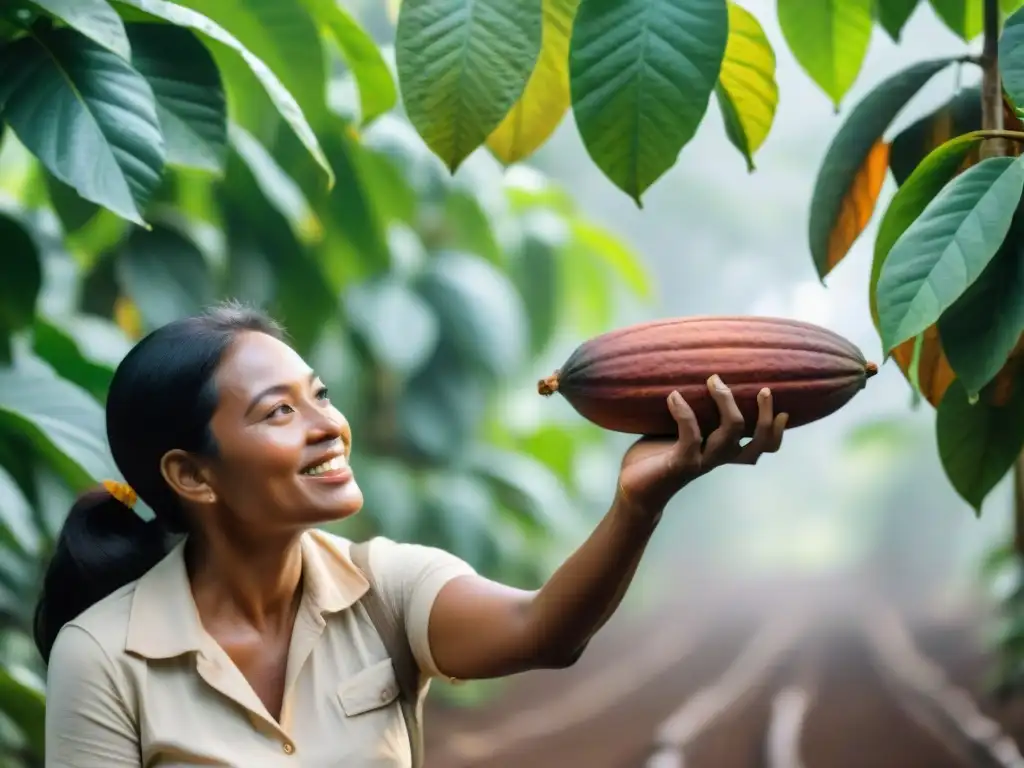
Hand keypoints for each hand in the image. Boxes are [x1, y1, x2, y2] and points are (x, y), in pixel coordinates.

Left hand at [616, 374, 787, 515]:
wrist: (634, 489)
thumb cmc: (654, 458)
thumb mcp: (676, 433)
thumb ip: (689, 415)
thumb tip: (688, 379)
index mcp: (722, 451)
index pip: (762, 448)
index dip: (777, 432)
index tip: (784, 410)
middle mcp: (717, 458)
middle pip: (758, 443)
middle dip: (765, 416)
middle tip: (763, 390)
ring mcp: (701, 461)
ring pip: (730, 434)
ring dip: (725, 403)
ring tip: (713, 380)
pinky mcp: (681, 463)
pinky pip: (691, 435)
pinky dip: (684, 412)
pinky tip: (674, 396)